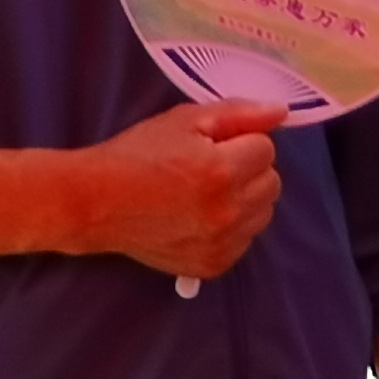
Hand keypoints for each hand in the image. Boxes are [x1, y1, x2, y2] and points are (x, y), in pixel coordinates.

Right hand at [70, 100, 282, 280]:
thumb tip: (280, 112)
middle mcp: (228, 212)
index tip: (212, 145)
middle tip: (210, 166)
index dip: (240, 141)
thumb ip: (238, 114)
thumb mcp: (184, 120)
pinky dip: (232, 227)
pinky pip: (245, 240)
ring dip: (245, 199)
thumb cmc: (137, 155)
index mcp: (222, 171)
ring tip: (206, 192)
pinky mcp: (213, 265)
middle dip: (248, 169)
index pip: (266, 149)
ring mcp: (222, 244)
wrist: (98, 202)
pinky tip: (201, 216)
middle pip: (271, 183)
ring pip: (263, 213)